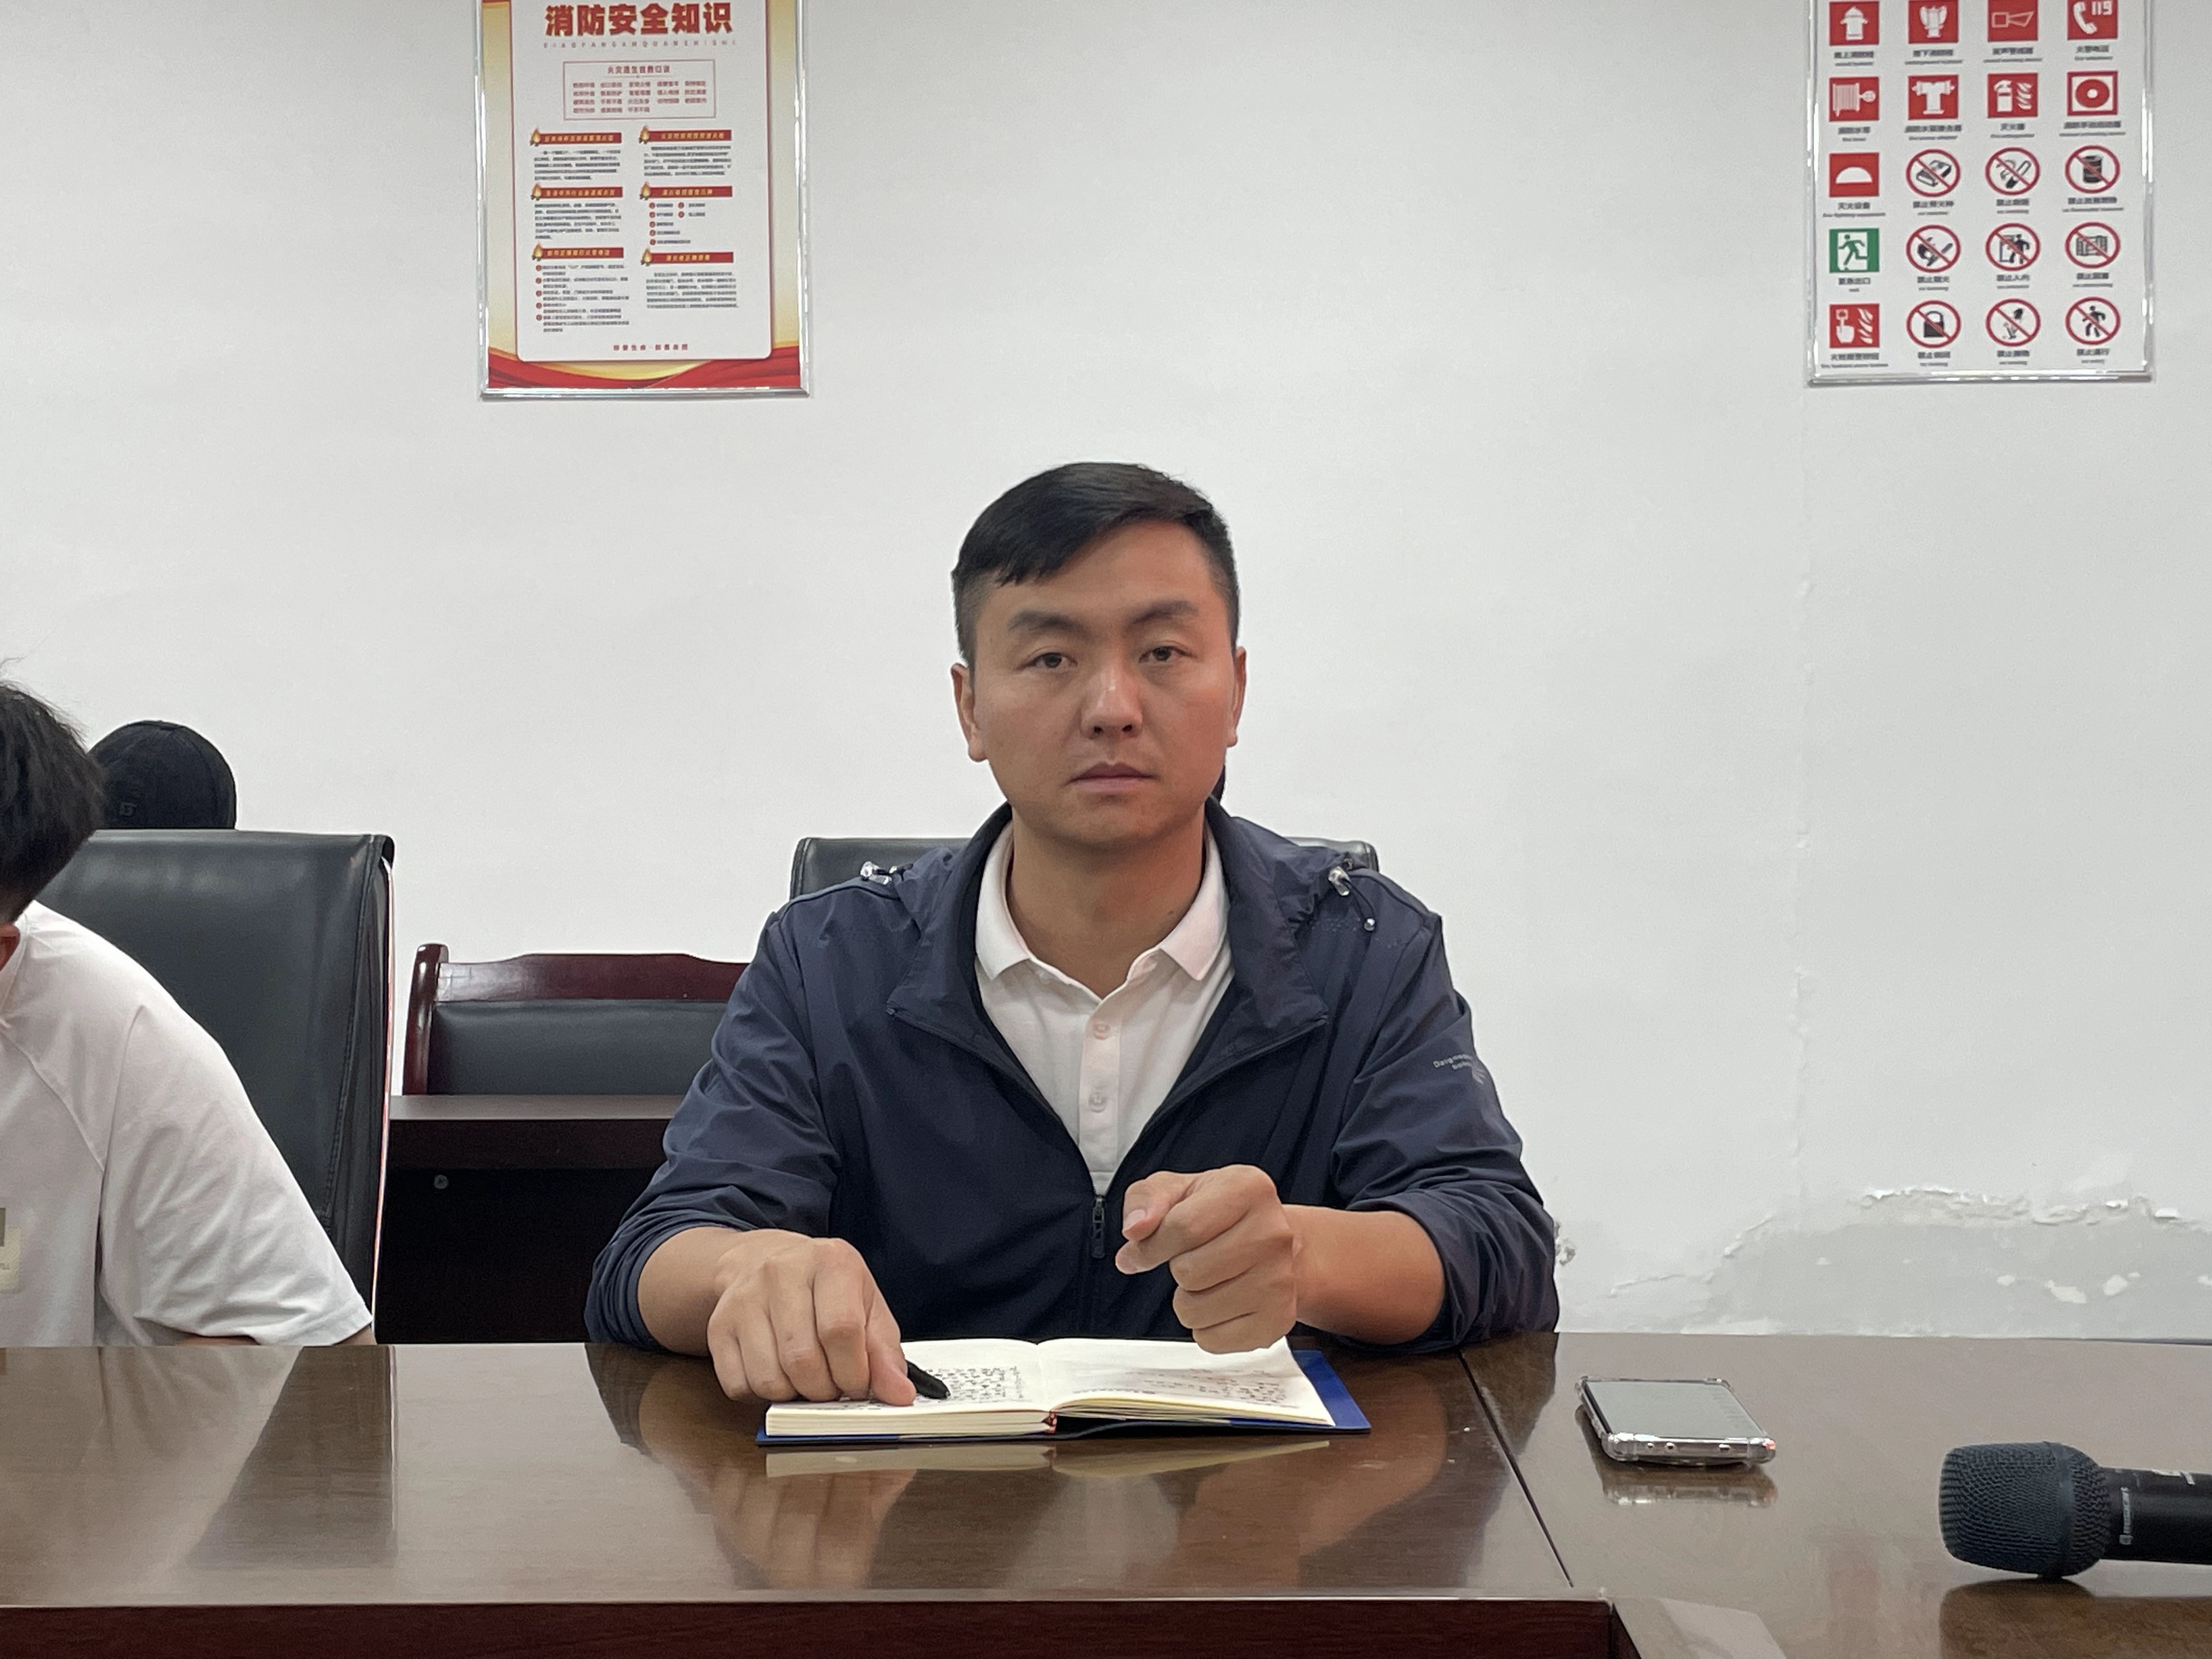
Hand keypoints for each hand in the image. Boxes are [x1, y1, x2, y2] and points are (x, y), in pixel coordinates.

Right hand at [704, 1230, 915, 1404]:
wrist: (763, 1261)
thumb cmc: (825, 1288)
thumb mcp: (866, 1305)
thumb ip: (884, 1352)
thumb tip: (899, 1395)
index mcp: (829, 1262)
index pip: (841, 1330)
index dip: (854, 1372)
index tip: (860, 1387)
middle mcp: (781, 1273)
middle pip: (803, 1359)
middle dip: (825, 1390)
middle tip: (834, 1387)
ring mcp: (744, 1299)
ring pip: (769, 1378)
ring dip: (795, 1396)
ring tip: (808, 1379)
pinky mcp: (719, 1327)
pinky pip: (739, 1385)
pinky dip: (762, 1396)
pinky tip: (778, 1374)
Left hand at [1113, 1166, 1299, 1352]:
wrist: (1273, 1241)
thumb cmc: (1222, 1215)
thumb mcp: (1179, 1190)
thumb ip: (1147, 1198)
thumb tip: (1135, 1228)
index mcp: (1248, 1189)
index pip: (1182, 1228)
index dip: (1151, 1246)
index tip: (1144, 1251)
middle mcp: (1273, 1233)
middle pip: (1189, 1272)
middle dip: (1177, 1269)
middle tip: (1194, 1258)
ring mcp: (1279, 1279)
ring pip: (1196, 1311)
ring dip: (1188, 1300)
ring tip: (1209, 1280)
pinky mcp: (1277, 1319)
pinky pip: (1211, 1340)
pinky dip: (1205, 1327)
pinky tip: (1223, 1302)